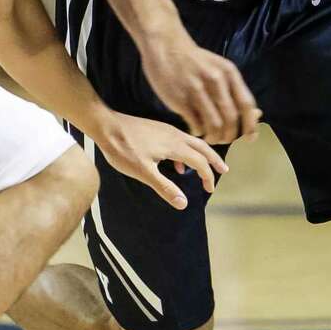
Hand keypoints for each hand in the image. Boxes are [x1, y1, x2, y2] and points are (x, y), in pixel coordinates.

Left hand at [95, 112, 227, 209]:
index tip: (210, 189)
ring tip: (204, 166)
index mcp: (175, 146)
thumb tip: (184, 204)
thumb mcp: (143, 172)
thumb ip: (165, 187)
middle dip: (214, 160)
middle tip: (224, 170)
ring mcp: (166, 130)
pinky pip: (180, 140)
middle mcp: (175, 135)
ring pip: (192, 142)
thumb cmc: (123, 149)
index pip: (200, 161)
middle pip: (202, 147)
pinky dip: (186, 151)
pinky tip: (176, 163)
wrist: (106, 125)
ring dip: (201, 154)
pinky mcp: (158, 128)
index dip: (207, 176)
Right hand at [140, 33, 260, 145]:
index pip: (246, 105)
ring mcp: (197, 90)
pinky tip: (196, 129)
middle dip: (229, 136)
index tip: (250, 139)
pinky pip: (195, 124)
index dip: (251, 126)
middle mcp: (215, 80)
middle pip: (231, 119)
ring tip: (210, 137)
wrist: (166, 46)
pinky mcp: (180, 98)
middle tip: (223, 139)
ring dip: (214, 137)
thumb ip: (234, 90)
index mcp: (229, 73)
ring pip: (214, 125)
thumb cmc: (195, 61)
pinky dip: (198, 131)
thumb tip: (256, 115)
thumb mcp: (219, 68)